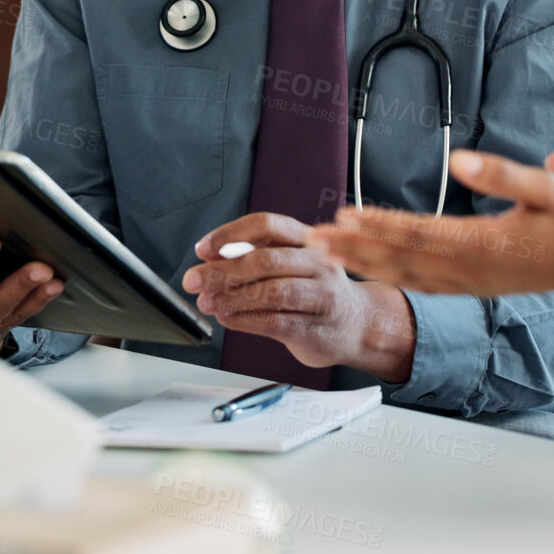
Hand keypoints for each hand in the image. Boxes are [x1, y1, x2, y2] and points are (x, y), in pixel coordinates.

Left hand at [183, 214, 417, 382]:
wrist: (359, 325)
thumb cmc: (318, 290)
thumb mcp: (295, 261)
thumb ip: (258, 255)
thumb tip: (210, 259)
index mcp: (309, 239)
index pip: (267, 225)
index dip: (231, 234)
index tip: (203, 248)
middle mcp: (319, 263)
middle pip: (265, 261)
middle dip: (222, 271)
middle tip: (194, 280)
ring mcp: (321, 296)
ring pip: (271, 293)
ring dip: (231, 298)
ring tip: (207, 302)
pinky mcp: (316, 328)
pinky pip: (275, 322)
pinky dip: (244, 320)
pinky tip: (227, 318)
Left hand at [312, 150, 553, 316]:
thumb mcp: (549, 186)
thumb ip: (502, 173)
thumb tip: (459, 161)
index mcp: (485, 243)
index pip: (418, 234)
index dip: (376, 225)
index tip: (341, 215)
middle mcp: (472, 269)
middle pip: (401, 259)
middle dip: (355, 248)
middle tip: (314, 240)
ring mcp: (473, 282)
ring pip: (408, 276)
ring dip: (366, 263)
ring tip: (330, 254)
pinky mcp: (477, 286)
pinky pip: (425, 284)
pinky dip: (393, 276)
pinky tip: (374, 269)